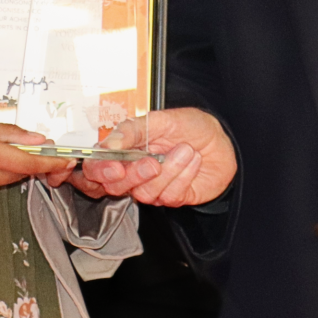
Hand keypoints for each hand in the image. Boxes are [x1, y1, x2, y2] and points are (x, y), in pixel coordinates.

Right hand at [72, 108, 236, 206]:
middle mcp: (133, 171)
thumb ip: (131, 130)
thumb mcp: (160, 119)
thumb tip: (109, 144)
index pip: (95, 169)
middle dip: (134, 175)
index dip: (99, 172)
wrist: (222, 139)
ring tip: (185, 150)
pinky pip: (169, 196)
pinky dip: (184, 176)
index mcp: (123, 149)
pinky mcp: (172, 197)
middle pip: (114, 187)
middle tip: (152, 162)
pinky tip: (193, 161)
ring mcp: (152, 187)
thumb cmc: (190, 126)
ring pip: (144, 193)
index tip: (115, 167)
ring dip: (169, 170)